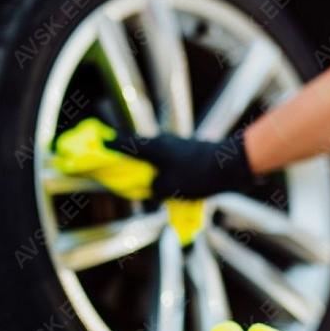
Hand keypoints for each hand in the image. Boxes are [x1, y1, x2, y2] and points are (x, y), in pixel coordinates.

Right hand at [104, 133, 254, 199]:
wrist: (231, 166)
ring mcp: (178, 145)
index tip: (98, 142)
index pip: (125, 144)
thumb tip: (152, 188)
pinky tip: (167, 180)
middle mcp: (164, 142)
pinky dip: (163, 168)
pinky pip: (170, 159)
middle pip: (140, 147)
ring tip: (145, 177)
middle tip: (118, 163)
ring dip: (148, 163)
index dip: (111, 144)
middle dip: (129, 155)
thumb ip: (155, 188)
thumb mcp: (170, 187)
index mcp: (154, 148)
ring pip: (156, 154)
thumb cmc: (197, 175)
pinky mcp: (190, 152)